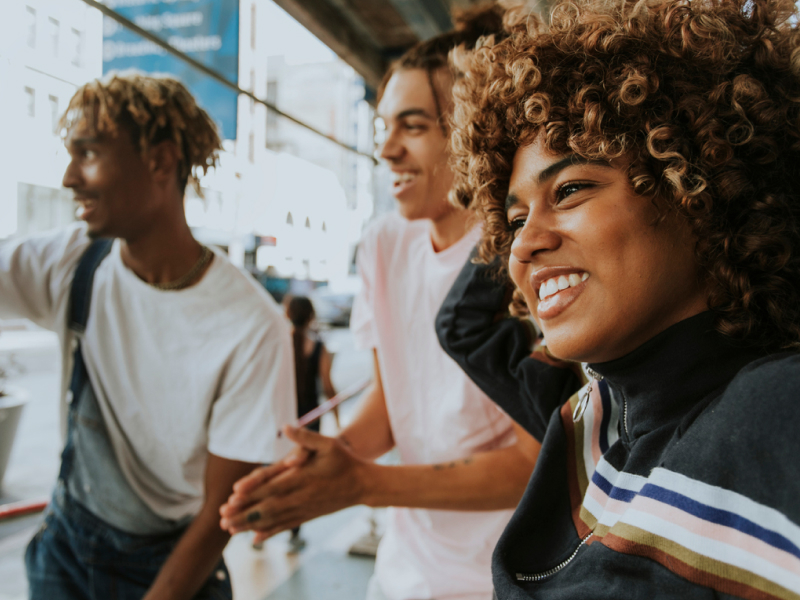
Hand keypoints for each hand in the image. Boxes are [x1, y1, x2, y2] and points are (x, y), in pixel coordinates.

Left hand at [218, 425, 369, 542]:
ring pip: (272, 520)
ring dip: (249, 525)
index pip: (271, 486)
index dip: (252, 492)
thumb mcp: (328, 444)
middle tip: (222, 518)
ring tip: (229, 529)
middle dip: (243, 513)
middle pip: (267, 507)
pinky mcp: (307, 516)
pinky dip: (268, 532)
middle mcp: (300, 497)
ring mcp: (303, 509)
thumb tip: (286, 427)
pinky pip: (284, 526)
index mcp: (302, 479)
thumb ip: (305, 437)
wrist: (363, 485)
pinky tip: (254, 539)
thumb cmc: (344, 461)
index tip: (233, 496)